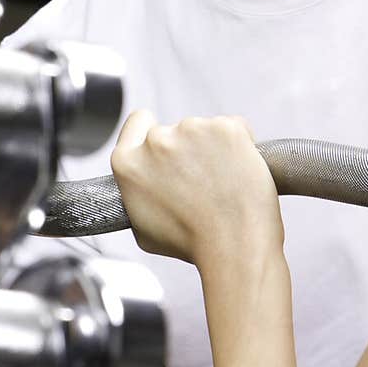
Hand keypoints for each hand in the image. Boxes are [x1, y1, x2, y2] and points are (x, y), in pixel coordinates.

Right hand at [110, 109, 282, 265]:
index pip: (138, 122)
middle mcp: (157, 141)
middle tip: (202, 180)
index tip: (166, 143)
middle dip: (187, 149)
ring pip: (205, 130)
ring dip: (213, 147)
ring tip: (222, 183)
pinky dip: (239, 144)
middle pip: (174, 130)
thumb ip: (136, 193)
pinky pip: (233, 128)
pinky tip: (238, 171)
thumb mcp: (141, 226)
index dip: (151, 131)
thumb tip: (144, 183)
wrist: (233, 244)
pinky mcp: (227, 128)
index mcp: (128, 162)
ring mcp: (193, 130)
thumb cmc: (190, 242)